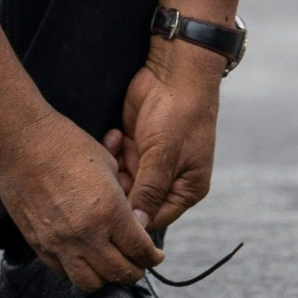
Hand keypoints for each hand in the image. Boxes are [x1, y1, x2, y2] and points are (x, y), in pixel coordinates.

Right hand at [0, 111, 164, 291]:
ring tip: (109, 265)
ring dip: (105, 277)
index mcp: (109, 211)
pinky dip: (77, 269)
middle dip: (135, 270)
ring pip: (91, 283)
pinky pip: (63, 272)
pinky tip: (82, 256)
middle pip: (120, 273)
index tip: (154, 256)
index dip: (152, 258)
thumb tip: (133, 221)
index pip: (140, 251)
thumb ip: (122, 199)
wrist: (19, 143)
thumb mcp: (107, 166)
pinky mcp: (38, 243)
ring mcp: (59, 242)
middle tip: (138, 263)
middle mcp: (85, 234)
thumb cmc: (65, 145)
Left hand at [108, 39, 222, 230]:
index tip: (112, 207)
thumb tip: (136, 225)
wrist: (173, 72)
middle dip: (120, 186)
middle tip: (115, 168)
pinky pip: (114, 160)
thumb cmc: (179, 114)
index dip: (132, 217)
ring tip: (119, 145)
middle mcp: (167, 180)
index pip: (153, 219)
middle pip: (132, 201)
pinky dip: (112, 150)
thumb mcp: (164, 156)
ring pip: (120, 181)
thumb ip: (148, 192)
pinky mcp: (132, 146)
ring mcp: (148, 163)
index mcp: (186, 189)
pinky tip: (116, 134)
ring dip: (114, 166)